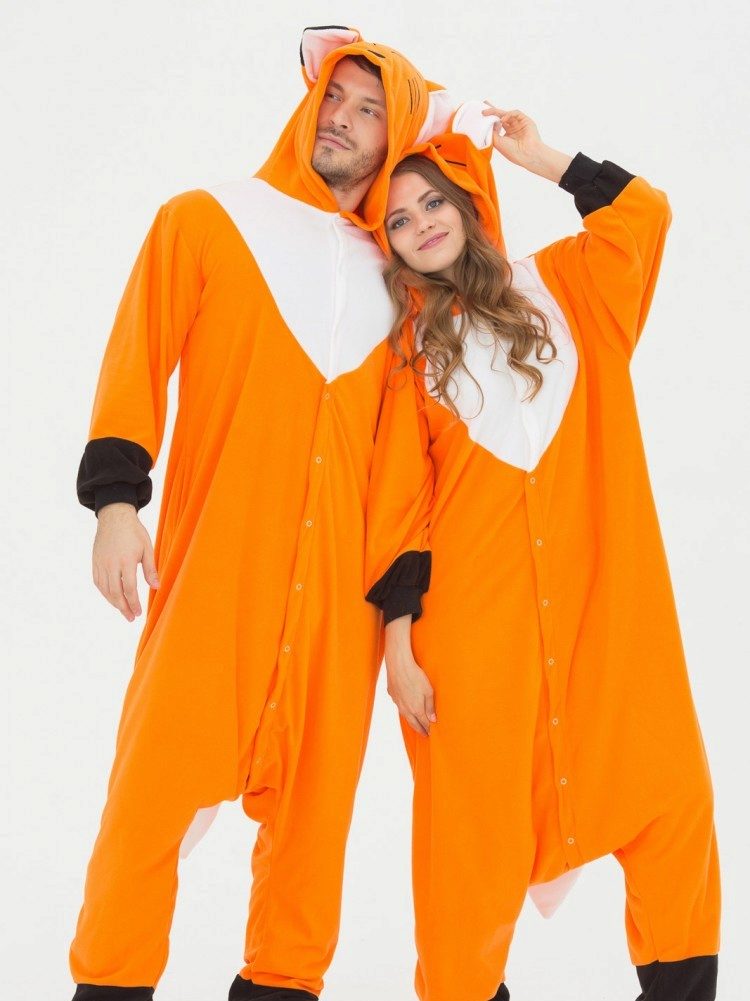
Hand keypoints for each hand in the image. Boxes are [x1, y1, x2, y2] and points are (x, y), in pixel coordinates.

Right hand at [92, 503, 159, 620]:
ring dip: (114, 602)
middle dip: (123, 607)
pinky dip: (104, 592)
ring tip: (123, 610)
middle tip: (131, 617)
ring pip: (105, 589)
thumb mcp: (147, 548)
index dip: (134, 603)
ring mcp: (101, 563)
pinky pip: (98, 582)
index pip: (129, 589)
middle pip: (116, 593)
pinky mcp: (95, 562)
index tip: (139, 613)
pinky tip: (112, 598)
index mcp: (126, 561)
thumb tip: (156, 587)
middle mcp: (111, 564)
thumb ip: (150, 569)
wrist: (114, 517)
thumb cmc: (134, 532)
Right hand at [384, 615, 436, 735]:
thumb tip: (433, 720)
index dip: (428, 729)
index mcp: (416, 709)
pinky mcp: (392, 694)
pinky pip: (399, 705)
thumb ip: (430, 706)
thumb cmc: (416, 676)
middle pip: (413, 723)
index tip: (432, 734)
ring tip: (416, 724)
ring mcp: (397, 702)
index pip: (424, 723)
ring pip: (405, 715)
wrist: (399, 665)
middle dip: (420, 729)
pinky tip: (406, 706)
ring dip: (411, 721)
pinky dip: (404, 709)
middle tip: (425, 734)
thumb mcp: (429, 691)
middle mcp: (405, 709)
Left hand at [481, 102, 572, 182]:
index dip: (490, 119)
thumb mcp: (497, 142)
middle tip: (484, 105)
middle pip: (501, 116)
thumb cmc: (513, 152)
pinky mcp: (525, 120)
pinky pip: (515, 113)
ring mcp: (519, 124)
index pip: (497, 124)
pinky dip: (508, 114)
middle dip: (492, 111)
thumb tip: (487, 122)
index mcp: (506, 136)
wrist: (527, 154)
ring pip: (507, 114)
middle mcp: (512, 129)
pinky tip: (502, 119)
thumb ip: (491, 131)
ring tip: (488, 112)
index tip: (481, 114)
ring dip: (497, 112)